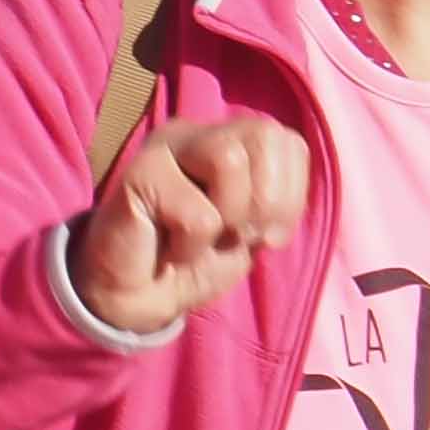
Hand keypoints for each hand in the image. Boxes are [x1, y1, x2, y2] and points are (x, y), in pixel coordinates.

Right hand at [68, 110, 306, 335]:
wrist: (141, 295)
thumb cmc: (198, 259)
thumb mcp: (252, 229)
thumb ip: (275, 201)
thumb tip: (280, 203)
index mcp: (226, 140)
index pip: (287, 141)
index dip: (292, 194)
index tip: (265, 233)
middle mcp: (195, 134)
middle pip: (264, 135)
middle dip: (268, 200)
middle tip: (239, 235)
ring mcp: (163, 150)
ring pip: (229, 158)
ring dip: (231, 216)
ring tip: (207, 239)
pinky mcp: (137, 177)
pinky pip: (197, 213)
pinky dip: (194, 246)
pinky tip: (172, 251)